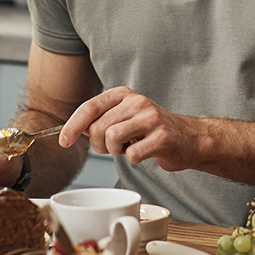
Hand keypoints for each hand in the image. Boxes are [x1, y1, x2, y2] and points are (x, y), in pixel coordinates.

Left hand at [60, 87, 205, 170]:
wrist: (189, 139)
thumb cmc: (152, 130)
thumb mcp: (124, 118)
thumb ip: (100, 120)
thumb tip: (74, 130)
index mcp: (124, 94)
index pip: (90, 107)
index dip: (73, 126)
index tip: (64, 141)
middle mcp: (137, 102)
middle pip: (98, 128)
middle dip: (99, 145)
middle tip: (113, 148)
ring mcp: (151, 118)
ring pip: (112, 138)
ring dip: (115, 151)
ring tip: (128, 148)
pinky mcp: (162, 137)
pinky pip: (132, 155)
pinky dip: (133, 159)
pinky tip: (144, 153)